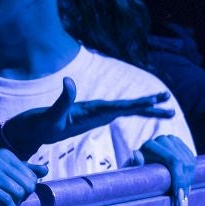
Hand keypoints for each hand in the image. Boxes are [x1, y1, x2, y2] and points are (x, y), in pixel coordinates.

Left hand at [2, 77, 174, 157]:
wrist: (35, 125)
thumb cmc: (43, 122)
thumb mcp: (52, 114)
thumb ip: (62, 98)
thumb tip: (68, 80)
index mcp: (91, 108)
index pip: (118, 106)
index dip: (136, 104)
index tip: (153, 101)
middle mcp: (97, 107)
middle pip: (127, 105)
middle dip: (148, 104)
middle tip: (169, 101)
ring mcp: (98, 112)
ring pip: (127, 109)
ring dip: (147, 109)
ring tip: (168, 109)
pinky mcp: (97, 117)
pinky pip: (121, 115)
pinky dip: (136, 113)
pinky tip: (146, 113)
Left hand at [132, 134, 195, 205]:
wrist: (140, 163)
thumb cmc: (134, 171)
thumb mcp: (132, 171)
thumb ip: (135, 164)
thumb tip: (136, 154)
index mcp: (151, 145)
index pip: (174, 162)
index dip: (179, 180)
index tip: (179, 198)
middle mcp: (163, 139)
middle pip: (184, 164)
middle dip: (185, 185)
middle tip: (182, 204)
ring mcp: (173, 140)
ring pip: (190, 163)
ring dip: (189, 182)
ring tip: (183, 198)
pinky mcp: (181, 145)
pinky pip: (192, 161)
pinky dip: (191, 176)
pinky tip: (185, 187)